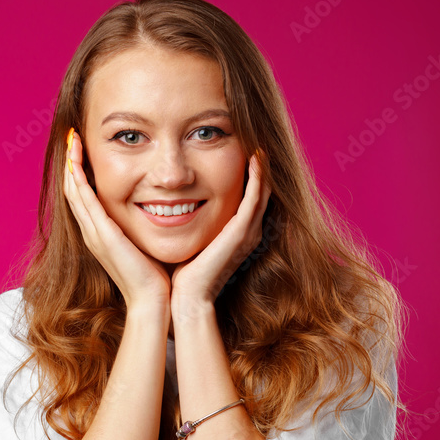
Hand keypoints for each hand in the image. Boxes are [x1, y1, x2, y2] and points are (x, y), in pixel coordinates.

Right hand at [64, 129, 171, 311]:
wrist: (153, 300)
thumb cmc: (155, 277)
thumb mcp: (145, 245)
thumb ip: (143, 228)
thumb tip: (159, 211)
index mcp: (101, 234)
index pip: (84, 198)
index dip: (80, 174)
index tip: (84, 151)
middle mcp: (92, 232)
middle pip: (73, 190)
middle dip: (71, 164)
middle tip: (73, 137)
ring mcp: (93, 232)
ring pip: (73, 191)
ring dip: (70, 165)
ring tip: (72, 140)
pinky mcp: (101, 233)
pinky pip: (83, 199)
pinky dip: (77, 177)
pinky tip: (75, 160)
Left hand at [170, 150, 270, 313]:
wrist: (186, 297)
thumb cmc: (183, 273)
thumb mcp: (192, 240)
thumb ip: (193, 223)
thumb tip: (176, 206)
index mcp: (237, 234)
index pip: (250, 197)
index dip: (250, 175)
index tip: (243, 150)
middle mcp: (248, 232)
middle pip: (261, 191)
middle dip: (260, 167)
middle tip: (256, 141)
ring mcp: (247, 233)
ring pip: (262, 191)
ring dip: (262, 167)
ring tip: (259, 145)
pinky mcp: (241, 233)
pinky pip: (254, 199)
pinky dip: (257, 178)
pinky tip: (255, 159)